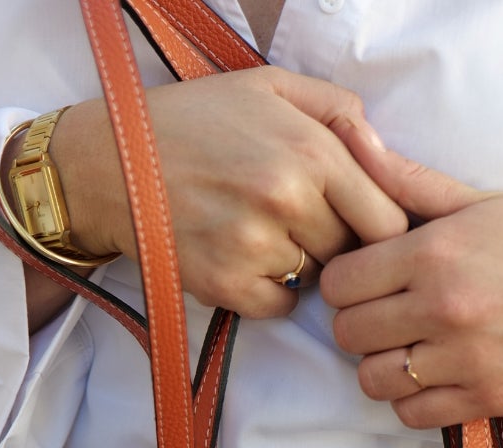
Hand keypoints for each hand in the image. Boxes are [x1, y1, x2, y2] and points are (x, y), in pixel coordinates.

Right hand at [46, 71, 407, 320]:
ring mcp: (256, 246)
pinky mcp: (227, 284)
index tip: (362, 224)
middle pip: (352, 253)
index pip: (387, 220)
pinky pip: (281, 305)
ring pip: (316, 279)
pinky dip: (272, 291)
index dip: (380, 227)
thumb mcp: (269, 88)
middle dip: (337, 241)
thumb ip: (339, 112)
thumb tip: (386, 158)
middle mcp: (287, 200)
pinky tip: (246, 258)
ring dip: (302, 264)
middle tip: (301, 220)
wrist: (114, 163)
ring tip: (262, 231)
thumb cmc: (196, 121)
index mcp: (310, 150)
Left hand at [320, 124, 502, 426]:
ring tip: (410, 347)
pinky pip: (412, 414)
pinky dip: (413, 398)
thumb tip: (355, 144)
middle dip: (360, 323)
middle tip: (387, 314)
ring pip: (373, 380)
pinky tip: (434, 374)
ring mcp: (464, 359)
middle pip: (349, 333)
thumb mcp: (486, 202)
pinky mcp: (486, 398)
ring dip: (383, 365)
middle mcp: (445, 307)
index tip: (368, 280)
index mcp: (437, 251)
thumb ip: (414, 185)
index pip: (341, 282)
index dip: (347, 282)